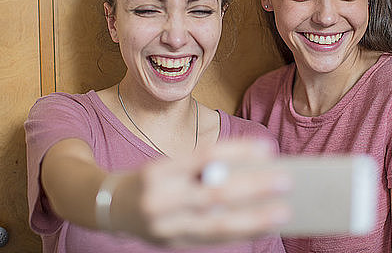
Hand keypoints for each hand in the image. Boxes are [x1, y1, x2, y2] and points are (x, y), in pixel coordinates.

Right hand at [113, 139, 291, 246]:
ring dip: (253, 218)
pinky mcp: (171, 243)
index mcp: (160, 170)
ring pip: (216, 223)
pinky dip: (238, 231)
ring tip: (282, 211)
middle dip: (253, 188)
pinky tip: (260, 225)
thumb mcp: (168, 164)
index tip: (267, 149)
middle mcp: (160, 199)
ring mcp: (165, 226)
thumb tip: (248, 168)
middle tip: (285, 181)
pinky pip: (211, 238)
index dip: (238, 152)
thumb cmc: (148, 178)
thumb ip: (199, 168)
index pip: (205, 156)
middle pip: (214, 193)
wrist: (106, 206)